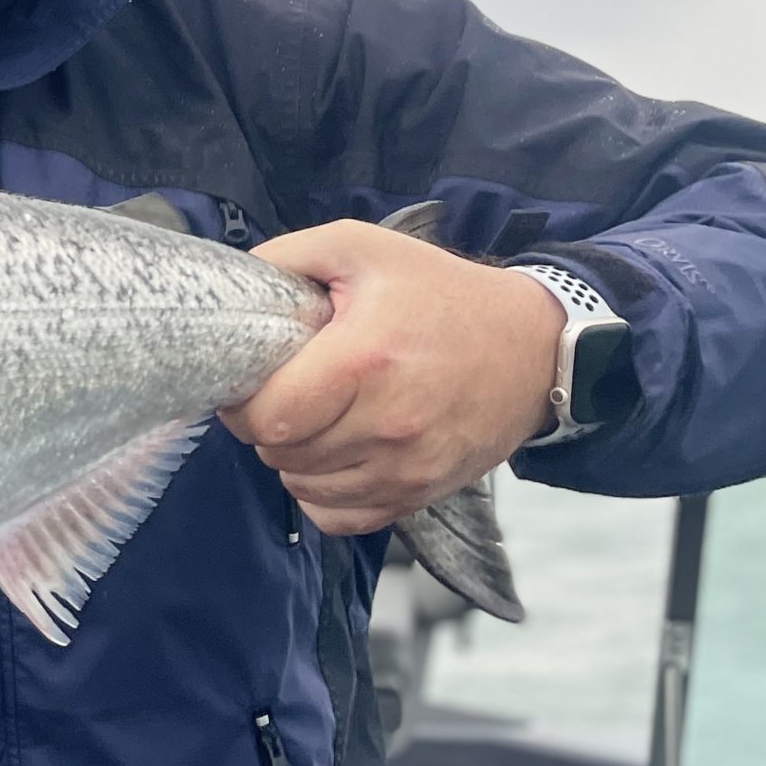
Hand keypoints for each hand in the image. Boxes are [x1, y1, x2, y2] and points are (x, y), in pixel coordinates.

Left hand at [219, 221, 563, 535]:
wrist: (533, 346)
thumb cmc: (440, 294)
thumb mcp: (362, 247)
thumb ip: (288, 257)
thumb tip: (233, 289)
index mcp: (364, 362)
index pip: (267, 417)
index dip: (243, 402)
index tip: (252, 382)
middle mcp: (387, 425)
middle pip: (280, 454)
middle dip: (269, 425)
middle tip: (290, 392)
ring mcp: (407, 469)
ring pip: (304, 487)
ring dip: (295, 458)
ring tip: (317, 418)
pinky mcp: (420, 494)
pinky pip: (340, 518)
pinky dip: (323, 494)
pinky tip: (336, 455)